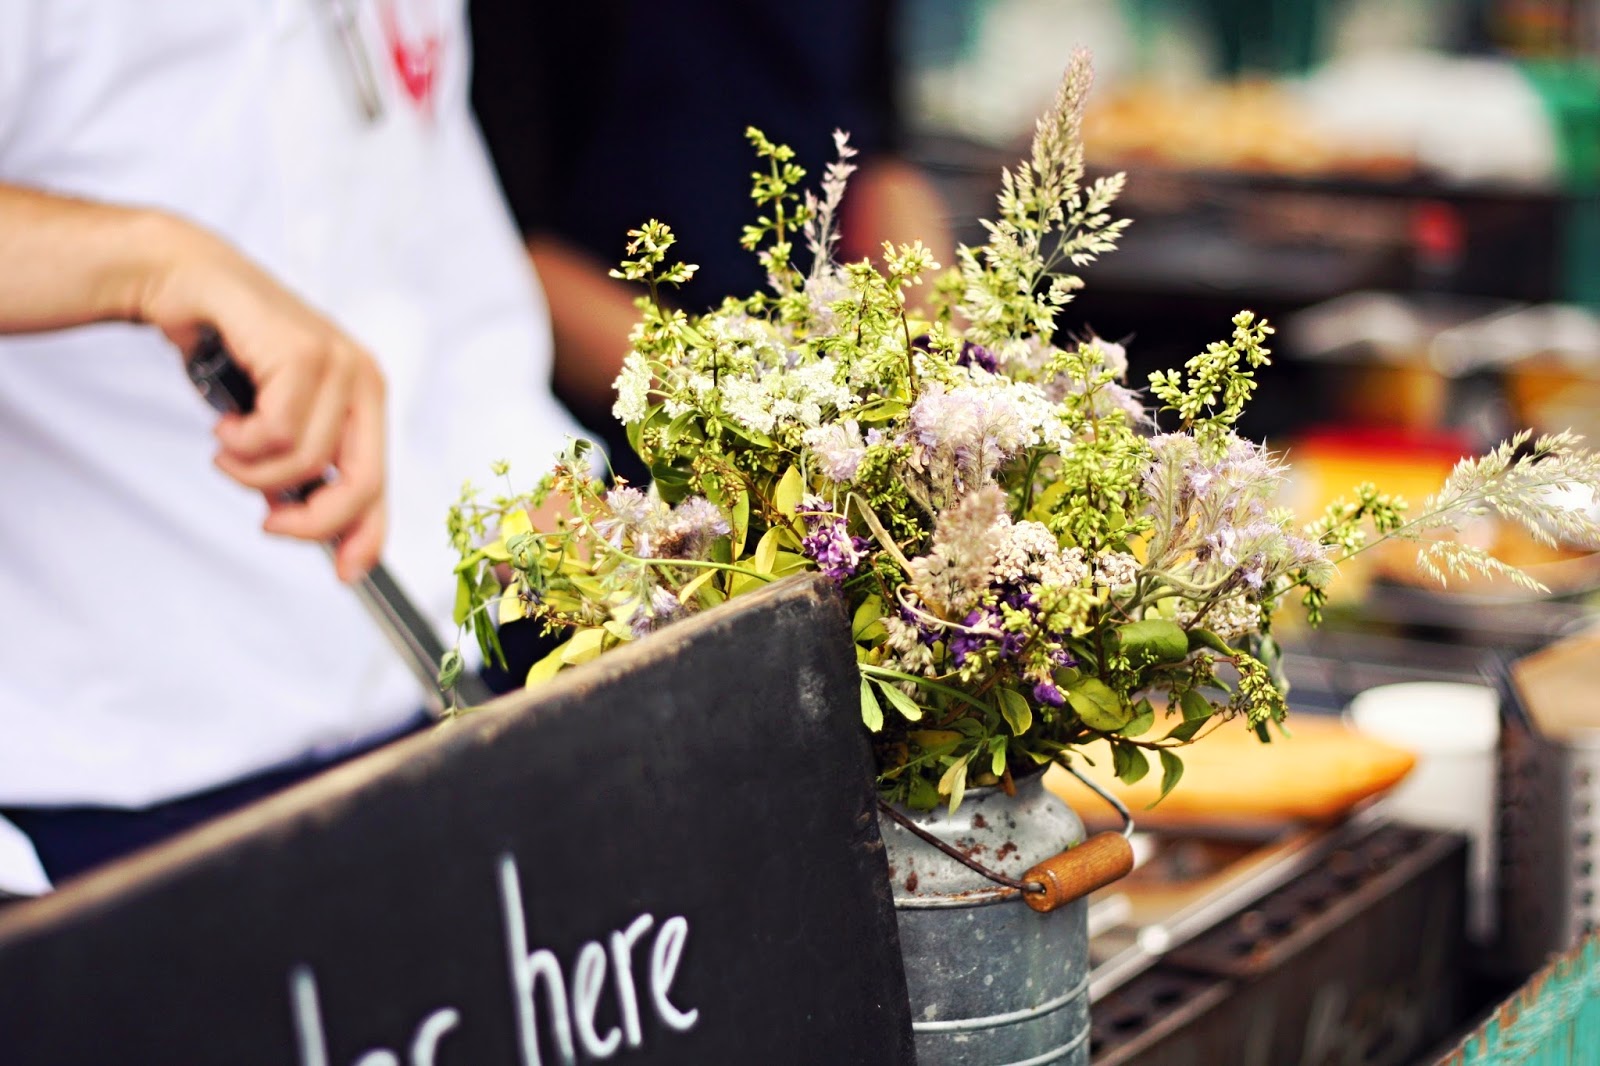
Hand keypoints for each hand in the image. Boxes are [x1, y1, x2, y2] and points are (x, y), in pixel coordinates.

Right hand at [135, 215, 386, 580]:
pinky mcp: (305, 352)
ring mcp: (340, 363)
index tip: (345, 572)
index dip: (367, 535)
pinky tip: (225, 423)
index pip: (380, 483)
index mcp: (366, 400)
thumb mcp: (274, 423)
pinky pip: (277, 432)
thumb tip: (302, 522)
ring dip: (252, 472)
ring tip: (229, 448)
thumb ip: (298, 470)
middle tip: (269, 522)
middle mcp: (365, 380)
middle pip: (359, 484)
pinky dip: (240, 442)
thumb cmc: (232, 354)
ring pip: (305, 462)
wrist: (189, 286)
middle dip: (311, 520)